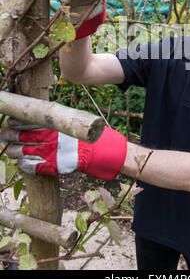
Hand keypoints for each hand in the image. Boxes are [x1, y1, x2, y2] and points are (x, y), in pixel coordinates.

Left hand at [1, 119, 126, 179]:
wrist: (91, 150)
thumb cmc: (77, 134)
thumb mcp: (64, 121)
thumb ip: (50, 119)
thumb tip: (36, 112)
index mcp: (48, 126)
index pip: (23, 122)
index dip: (14, 123)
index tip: (12, 123)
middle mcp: (44, 139)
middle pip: (16, 136)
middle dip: (8, 136)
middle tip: (8, 135)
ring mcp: (45, 153)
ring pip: (17, 152)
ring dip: (12, 151)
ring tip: (13, 150)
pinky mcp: (48, 166)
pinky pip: (27, 166)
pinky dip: (21, 164)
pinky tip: (22, 161)